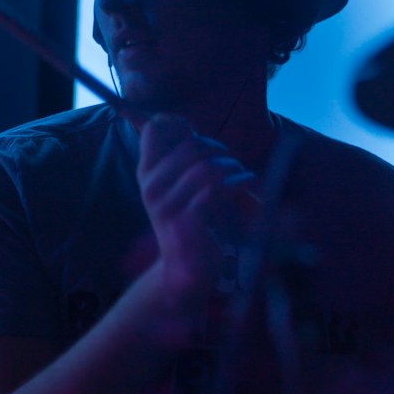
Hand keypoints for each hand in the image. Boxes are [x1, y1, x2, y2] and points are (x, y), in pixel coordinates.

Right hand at [137, 114, 258, 300]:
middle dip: (220, 150)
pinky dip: (238, 183)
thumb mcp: (180, 186)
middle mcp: (151, 186)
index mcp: (147, 173)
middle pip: (192, 145)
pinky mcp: (185, 221)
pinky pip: (215, 189)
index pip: (154, 128)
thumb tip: (184, 125)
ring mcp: (166, 205)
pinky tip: (246, 187)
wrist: (187, 269)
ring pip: (207, 166)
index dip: (178, 123)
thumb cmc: (192, 222)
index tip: (197, 134)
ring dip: (233, 168)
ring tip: (244, 178)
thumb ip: (182, 159)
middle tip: (233, 165)